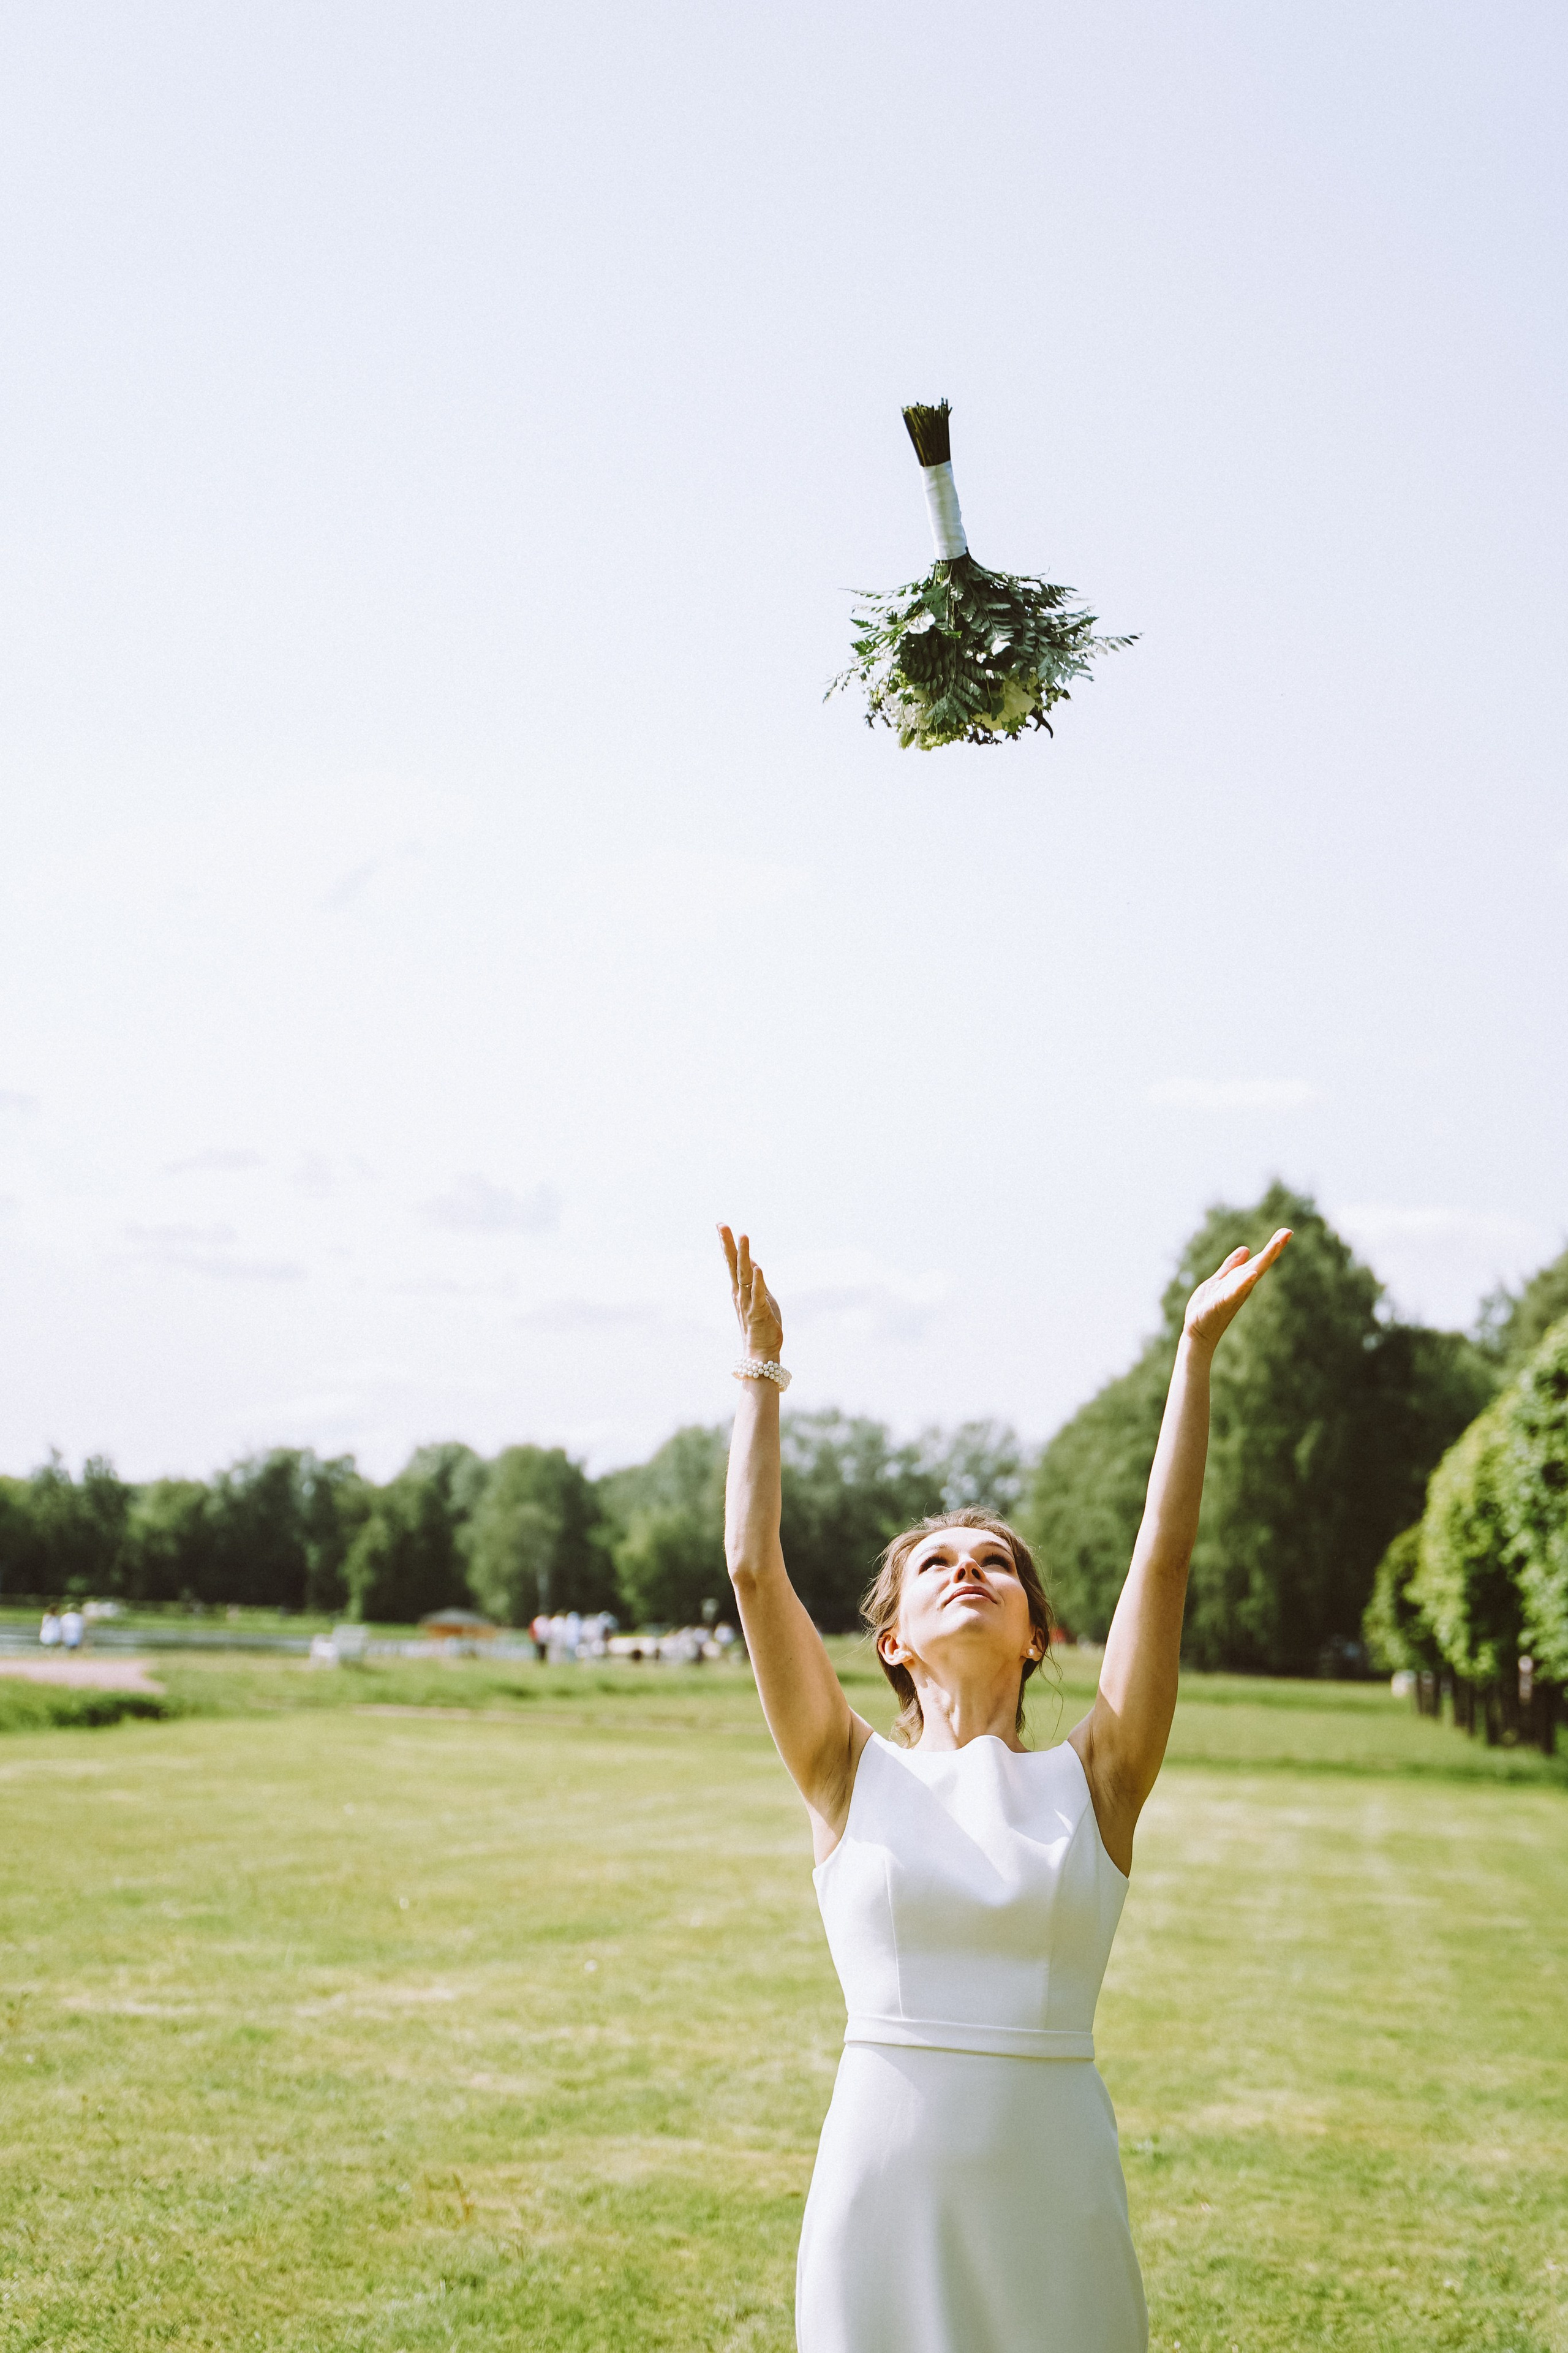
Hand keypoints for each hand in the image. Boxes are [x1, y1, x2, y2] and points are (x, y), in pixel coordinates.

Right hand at [718, 1225, 783, 1362]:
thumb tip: (753, 1262)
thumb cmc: (761, 1325)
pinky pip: (757, 1294)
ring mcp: (748, 1302)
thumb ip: (756, 1280)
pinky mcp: (759, 1311)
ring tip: (743, 1236)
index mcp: (739, 1289)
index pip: (731, 1262)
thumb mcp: (760, 1297)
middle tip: (721, 1225)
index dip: (726, 1243)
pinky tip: (758, 1268)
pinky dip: (757, 1281)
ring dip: (744, 1255)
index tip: (720, 1225)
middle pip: (733, 1264)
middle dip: (727, 1243)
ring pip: (745, 1274)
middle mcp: (740, 1293)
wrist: (760, 1353)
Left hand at [1183, 1228, 1290, 1353]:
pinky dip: (1244, 1283)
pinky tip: (1252, 1274)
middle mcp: (1242, 1286)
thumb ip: (1231, 1266)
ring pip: (1252, 1274)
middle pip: (1261, 1264)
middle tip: (1288, 1232)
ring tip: (1276, 1244)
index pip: (1259, 1260)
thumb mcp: (1219, 1280)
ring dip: (1264, 1260)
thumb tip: (1246, 1249)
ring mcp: (1234, 1294)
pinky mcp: (1223, 1302)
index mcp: (1241, 1279)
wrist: (1197, 1331)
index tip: (1286, 1231)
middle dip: (1274, 1248)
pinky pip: (1235, 1291)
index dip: (1273, 1246)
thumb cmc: (1208, 1308)